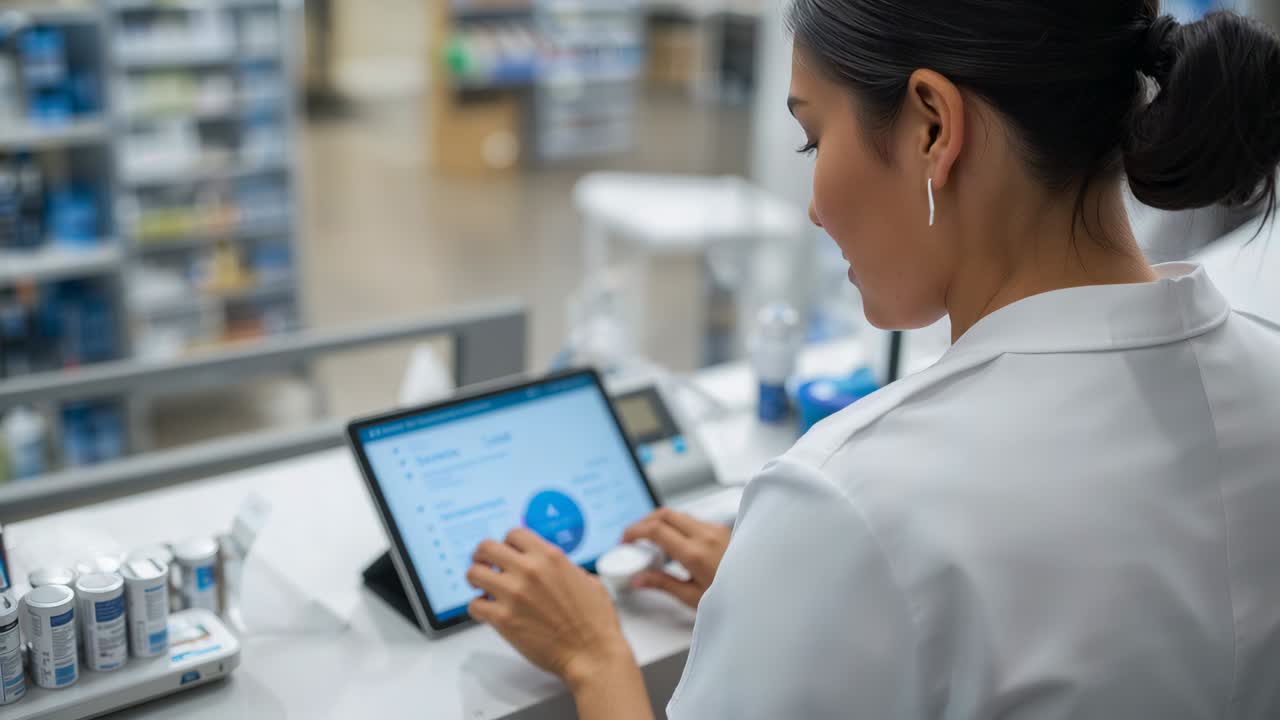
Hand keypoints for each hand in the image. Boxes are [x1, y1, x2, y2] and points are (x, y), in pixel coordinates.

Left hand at [466, 528, 633, 689]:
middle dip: (483, 556)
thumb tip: (553, 568)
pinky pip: (474, 605)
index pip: (513, 534)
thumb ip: (565, 568)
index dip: (508, 544)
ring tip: (483, 589)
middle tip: (485, 565)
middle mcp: (529, 570)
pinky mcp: (504, 619)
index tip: (507, 553)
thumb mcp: (588, 580)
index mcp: (550, 556)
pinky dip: (479, 608)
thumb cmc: (595, 622)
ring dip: (476, 580)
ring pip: (474, 573)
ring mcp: (514, 594)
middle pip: (487, 548)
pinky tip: (489, 612)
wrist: (593, 654)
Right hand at [622, 508, 730, 608]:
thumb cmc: (734, 600)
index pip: (655, 529)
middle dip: (643, 522)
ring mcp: (716, 530)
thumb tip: (638, 578)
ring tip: (651, 542)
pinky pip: (694, 521)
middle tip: (632, 537)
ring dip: (661, 522)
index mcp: (695, 553)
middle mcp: (706, 536)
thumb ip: (662, 584)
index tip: (625, 540)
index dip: (634, 531)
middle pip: (664, 514)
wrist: (763, 594)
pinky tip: (674, 544)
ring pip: (679, 515)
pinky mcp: (723, 530)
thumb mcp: (692, 598)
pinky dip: (677, 527)